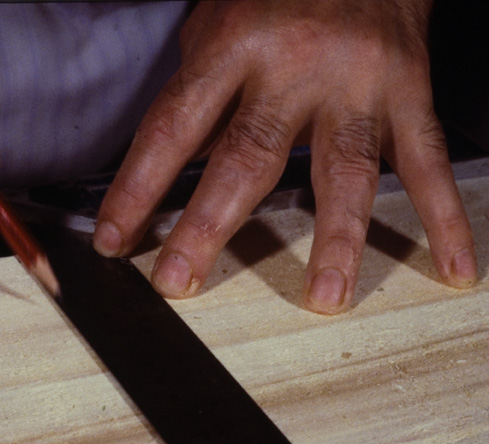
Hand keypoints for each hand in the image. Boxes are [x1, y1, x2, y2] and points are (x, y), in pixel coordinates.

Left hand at [93, 0, 476, 313]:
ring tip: (323, 296)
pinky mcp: (408, 94)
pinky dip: (443, 217)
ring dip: (335, 240)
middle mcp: (297, 64)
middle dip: (209, 228)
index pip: (174, 127)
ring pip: (343, 170)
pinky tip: (449, 264)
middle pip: (248, 158)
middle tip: (179, 281)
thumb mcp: (217, 26)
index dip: (138, 188)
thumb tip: (174, 173)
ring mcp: (358, 83)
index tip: (114, 238)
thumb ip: (199, 98)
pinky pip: (426, 162)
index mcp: (235, 44)